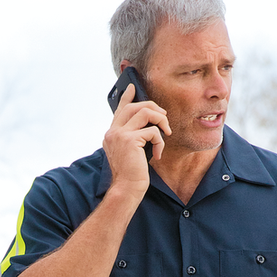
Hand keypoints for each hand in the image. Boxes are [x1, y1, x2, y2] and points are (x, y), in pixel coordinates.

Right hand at [103, 80, 169, 195]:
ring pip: (145, 112)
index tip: (132, 88)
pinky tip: (158, 154)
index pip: (119, 110)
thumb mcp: (131, 152)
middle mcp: (112, 132)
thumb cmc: (131, 174)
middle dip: (154, 109)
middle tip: (164, 120)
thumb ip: (134, 137)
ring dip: (161, 121)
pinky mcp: (129, 140)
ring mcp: (119, 135)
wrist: (126, 188)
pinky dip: (160, 142)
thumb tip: (150, 125)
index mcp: (111, 134)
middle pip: (135, 106)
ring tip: (166, 133)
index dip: (126, 97)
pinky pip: (153, 131)